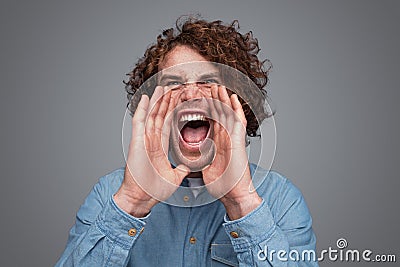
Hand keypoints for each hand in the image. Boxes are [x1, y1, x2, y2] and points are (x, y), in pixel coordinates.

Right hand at [114, 86, 189, 216]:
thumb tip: (188, 166)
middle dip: (167, 101)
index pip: (169, 123)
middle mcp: (152, 140)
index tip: (181, 100)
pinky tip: (146, 98)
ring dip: (157, 101)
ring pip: (152, 115)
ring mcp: (144, 140)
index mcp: (160, 146)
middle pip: (160, 116)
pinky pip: (139, 122)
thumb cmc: (154, 189)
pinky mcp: (137, 142)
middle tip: (174, 87)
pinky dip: (142, 110)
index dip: (174, 111)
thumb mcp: (174, 178)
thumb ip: (181, 169)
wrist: (142, 198)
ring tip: (163, 87)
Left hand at [202, 85, 261, 219]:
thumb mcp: (205, 166)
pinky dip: (236, 109)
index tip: (197, 99)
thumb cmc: (222, 183)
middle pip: (219, 114)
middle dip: (214, 100)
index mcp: (216, 142)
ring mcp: (233, 138)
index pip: (210, 121)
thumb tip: (190, 155)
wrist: (233, 193)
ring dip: (223, 100)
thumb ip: (200, 157)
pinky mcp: (238, 141)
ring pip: (228, 114)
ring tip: (218, 86)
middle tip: (208, 86)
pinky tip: (233, 98)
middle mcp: (225, 138)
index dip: (204, 109)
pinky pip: (238, 122)